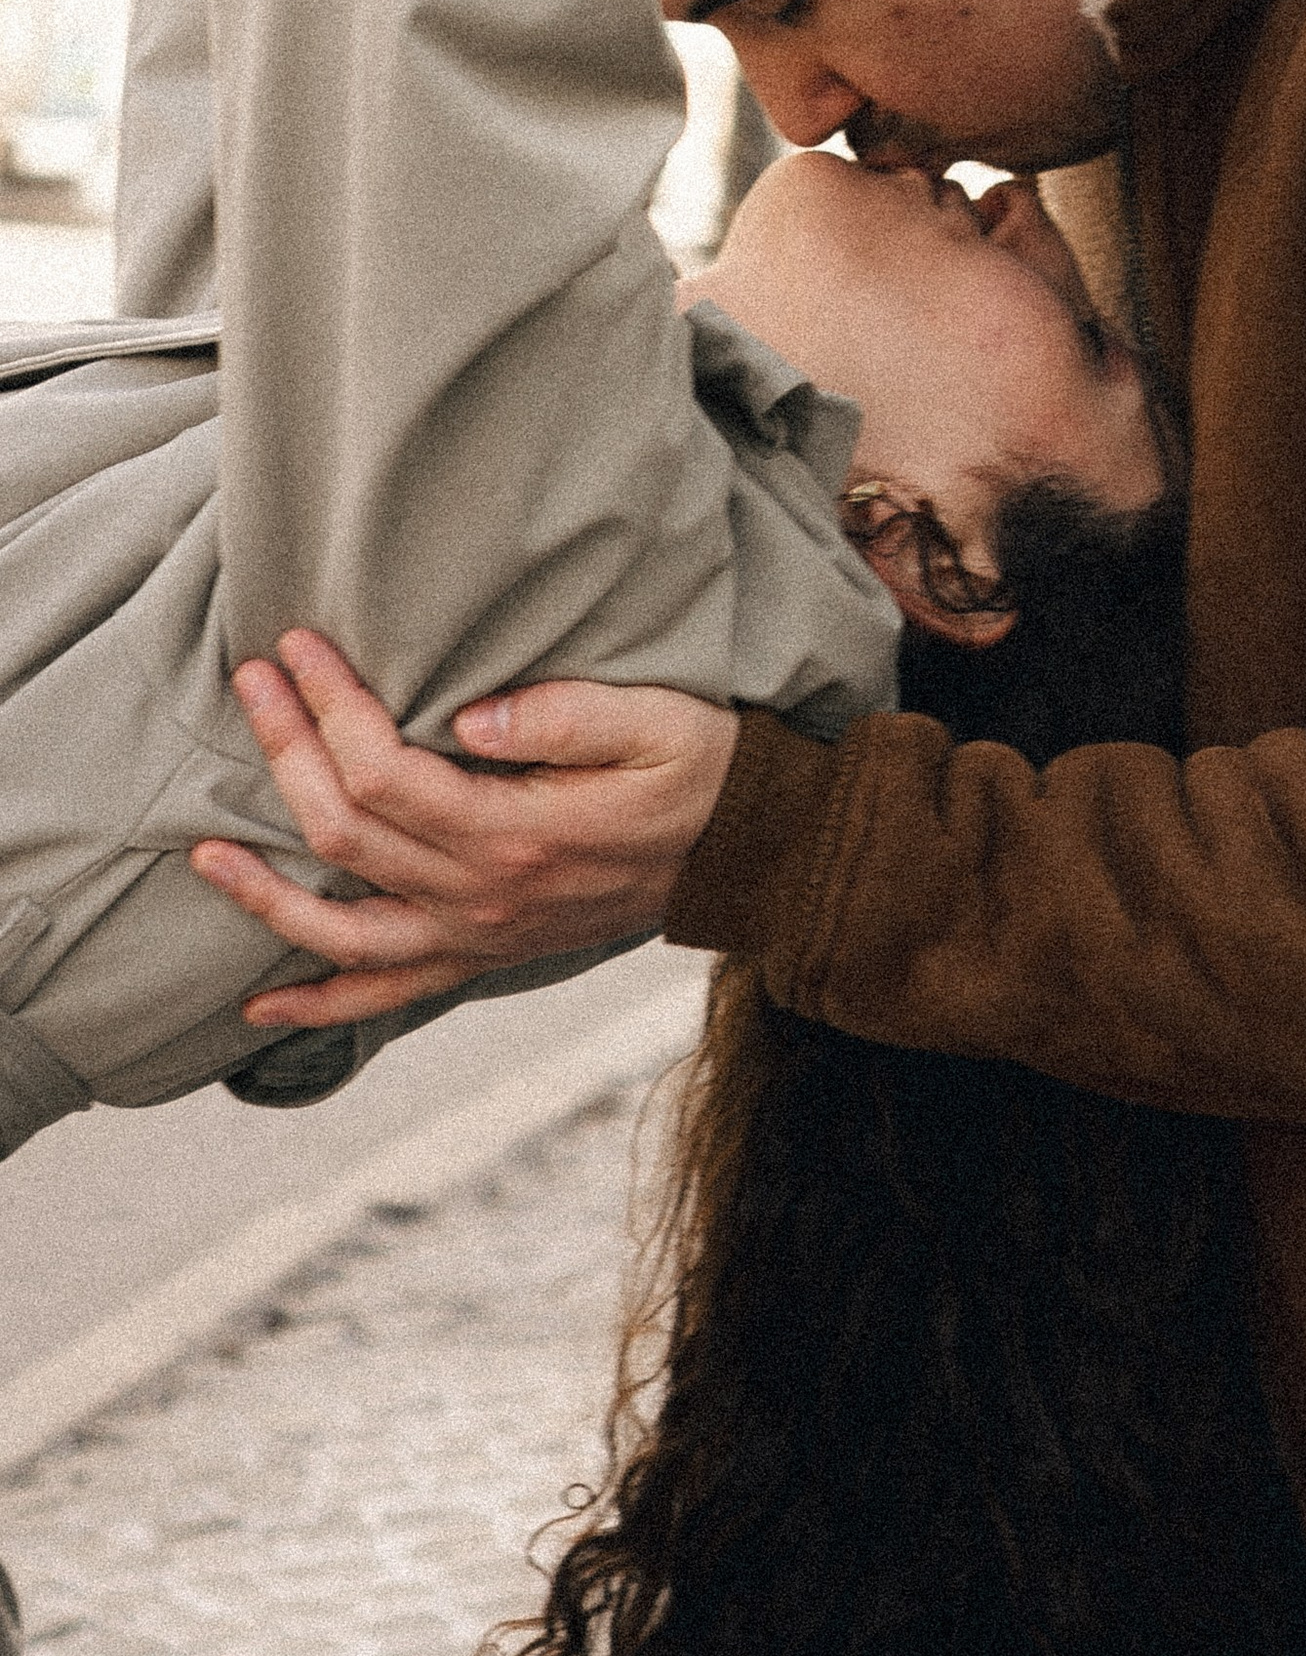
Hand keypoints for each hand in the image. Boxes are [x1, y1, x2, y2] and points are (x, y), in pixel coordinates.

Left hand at [192, 631, 738, 1029]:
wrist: (750, 852)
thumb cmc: (703, 770)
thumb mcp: (658, 719)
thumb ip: (565, 715)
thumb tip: (470, 715)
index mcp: (518, 834)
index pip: (386, 773)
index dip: (329, 709)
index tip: (298, 648)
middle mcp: (485, 897)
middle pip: (347, 833)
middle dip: (286, 752)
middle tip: (252, 681)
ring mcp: (480, 935)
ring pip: (343, 930)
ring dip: (266, 896)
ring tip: (204, 855)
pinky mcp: (486, 954)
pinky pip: (388, 994)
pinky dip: (321, 1005)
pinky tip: (262, 1007)